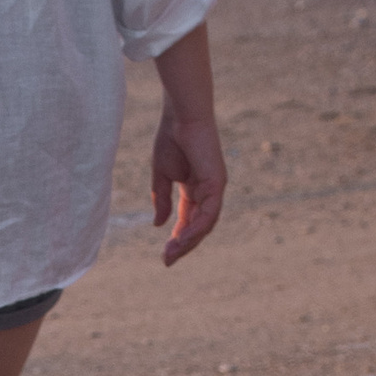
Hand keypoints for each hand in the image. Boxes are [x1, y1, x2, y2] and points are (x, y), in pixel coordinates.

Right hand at [153, 110, 225, 265]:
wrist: (181, 115)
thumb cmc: (171, 138)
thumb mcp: (162, 176)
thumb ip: (162, 200)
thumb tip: (159, 224)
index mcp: (195, 188)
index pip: (188, 220)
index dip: (177, 238)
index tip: (165, 255)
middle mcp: (208, 191)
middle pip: (198, 227)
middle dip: (183, 245)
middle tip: (167, 260)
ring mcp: (214, 187)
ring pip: (205, 224)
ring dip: (189, 241)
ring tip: (172, 253)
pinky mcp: (217, 183)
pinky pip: (208, 213)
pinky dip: (196, 228)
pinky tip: (183, 239)